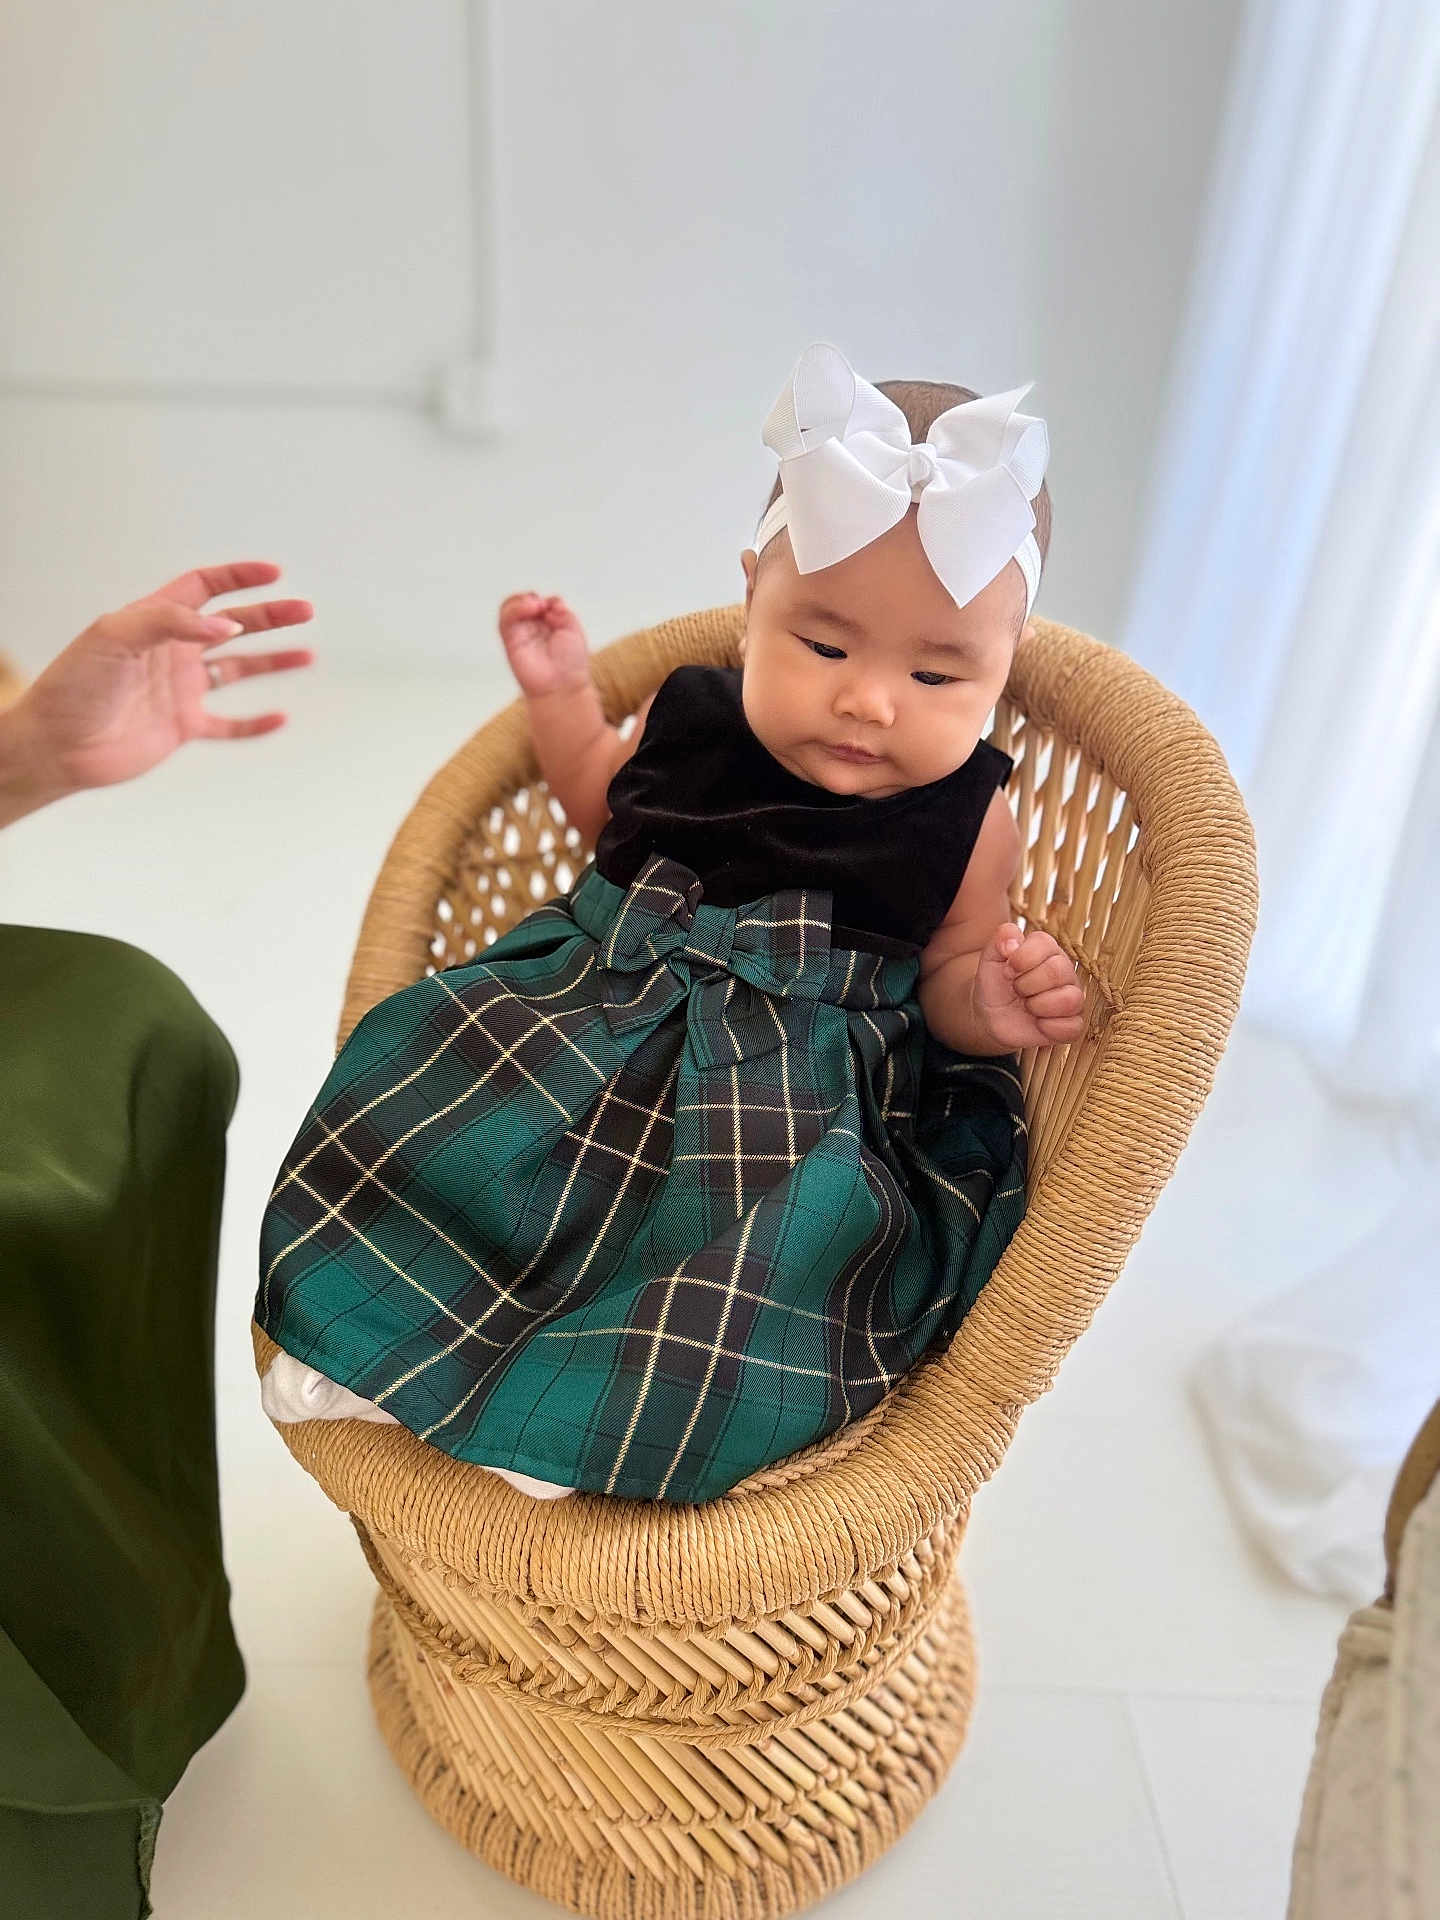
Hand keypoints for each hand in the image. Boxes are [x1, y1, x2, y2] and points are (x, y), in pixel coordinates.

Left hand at [9, 560, 313, 803]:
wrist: (56, 745)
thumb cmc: (73, 686)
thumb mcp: (115, 636)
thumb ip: (171, 622)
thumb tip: (228, 625)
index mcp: (153, 622)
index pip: (203, 589)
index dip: (237, 578)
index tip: (273, 573)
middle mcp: (171, 652)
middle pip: (232, 625)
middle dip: (269, 615)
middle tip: (304, 610)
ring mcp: (179, 690)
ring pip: (238, 670)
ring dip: (272, 662)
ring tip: (307, 655)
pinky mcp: (182, 727)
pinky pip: (228, 724)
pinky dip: (256, 723)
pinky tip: (279, 716)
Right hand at [498, 592, 590, 698]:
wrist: (564, 683)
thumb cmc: (571, 663)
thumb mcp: (572, 627)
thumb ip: (560, 610)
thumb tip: (546, 601)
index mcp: (547, 625)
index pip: (539, 601)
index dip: (545, 600)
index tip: (556, 607)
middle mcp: (532, 629)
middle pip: (521, 602)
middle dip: (530, 597)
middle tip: (543, 606)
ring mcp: (520, 634)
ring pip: (509, 608)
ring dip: (520, 601)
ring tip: (536, 605)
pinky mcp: (510, 641)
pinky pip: (505, 620)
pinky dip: (514, 608)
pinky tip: (529, 608)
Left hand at [971, 921, 1087, 1050]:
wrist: (991, 1016)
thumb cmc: (996, 983)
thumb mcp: (991, 957)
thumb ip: (1002, 938)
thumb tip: (1013, 942)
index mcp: (1047, 949)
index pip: (1045, 944)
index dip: (1021, 959)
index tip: (1008, 970)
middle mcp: (1065, 970)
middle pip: (1057, 971)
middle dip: (1026, 985)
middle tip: (1017, 990)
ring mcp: (1072, 997)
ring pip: (1071, 999)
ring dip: (1038, 1006)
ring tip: (1028, 1006)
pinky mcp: (1072, 1023)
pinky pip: (1073, 1027)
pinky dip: (1049, 1027)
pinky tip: (1037, 1023)